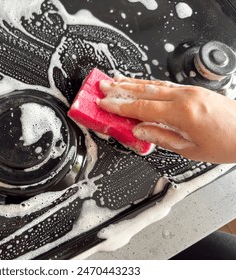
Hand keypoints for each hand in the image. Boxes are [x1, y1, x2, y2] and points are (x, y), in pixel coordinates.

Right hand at [98, 76, 235, 162]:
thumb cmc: (226, 143)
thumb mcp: (189, 149)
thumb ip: (160, 138)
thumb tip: (138, 131)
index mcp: (182, 113)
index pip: (141, 107)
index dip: (119, 106)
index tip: (104, 103)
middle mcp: (185, 97)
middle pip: (144, 90)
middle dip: (120, 88)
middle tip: (102, 85)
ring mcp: (189, 90)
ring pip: (153, 84)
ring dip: (132, 83)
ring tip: (115, 81)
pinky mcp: (193, 90)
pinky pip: (164, 84)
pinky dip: (148, 83)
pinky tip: (139, 84)